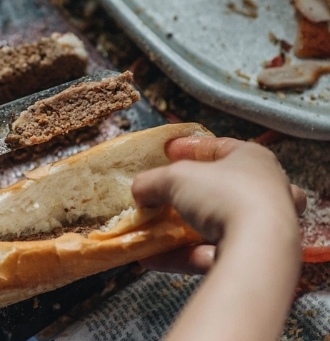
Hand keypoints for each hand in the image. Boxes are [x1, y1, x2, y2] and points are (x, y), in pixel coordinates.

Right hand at [133, 137, 304, 274]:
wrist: (259, 251)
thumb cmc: (225, 196)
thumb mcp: (174, 178)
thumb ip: (151, 181)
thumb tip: (140, 192)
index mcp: (254, 159)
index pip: (219, 147)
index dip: (190, 148)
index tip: (168, 151)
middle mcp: (266, 190)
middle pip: (222, 188)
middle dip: (191, 193)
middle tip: (166, 195)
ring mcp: (263, 227)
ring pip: (217, 224)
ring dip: (181, 230)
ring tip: (152, 231)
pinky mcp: (253, 257)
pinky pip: (211, 253)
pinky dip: (182, 255)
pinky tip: (152, 258)